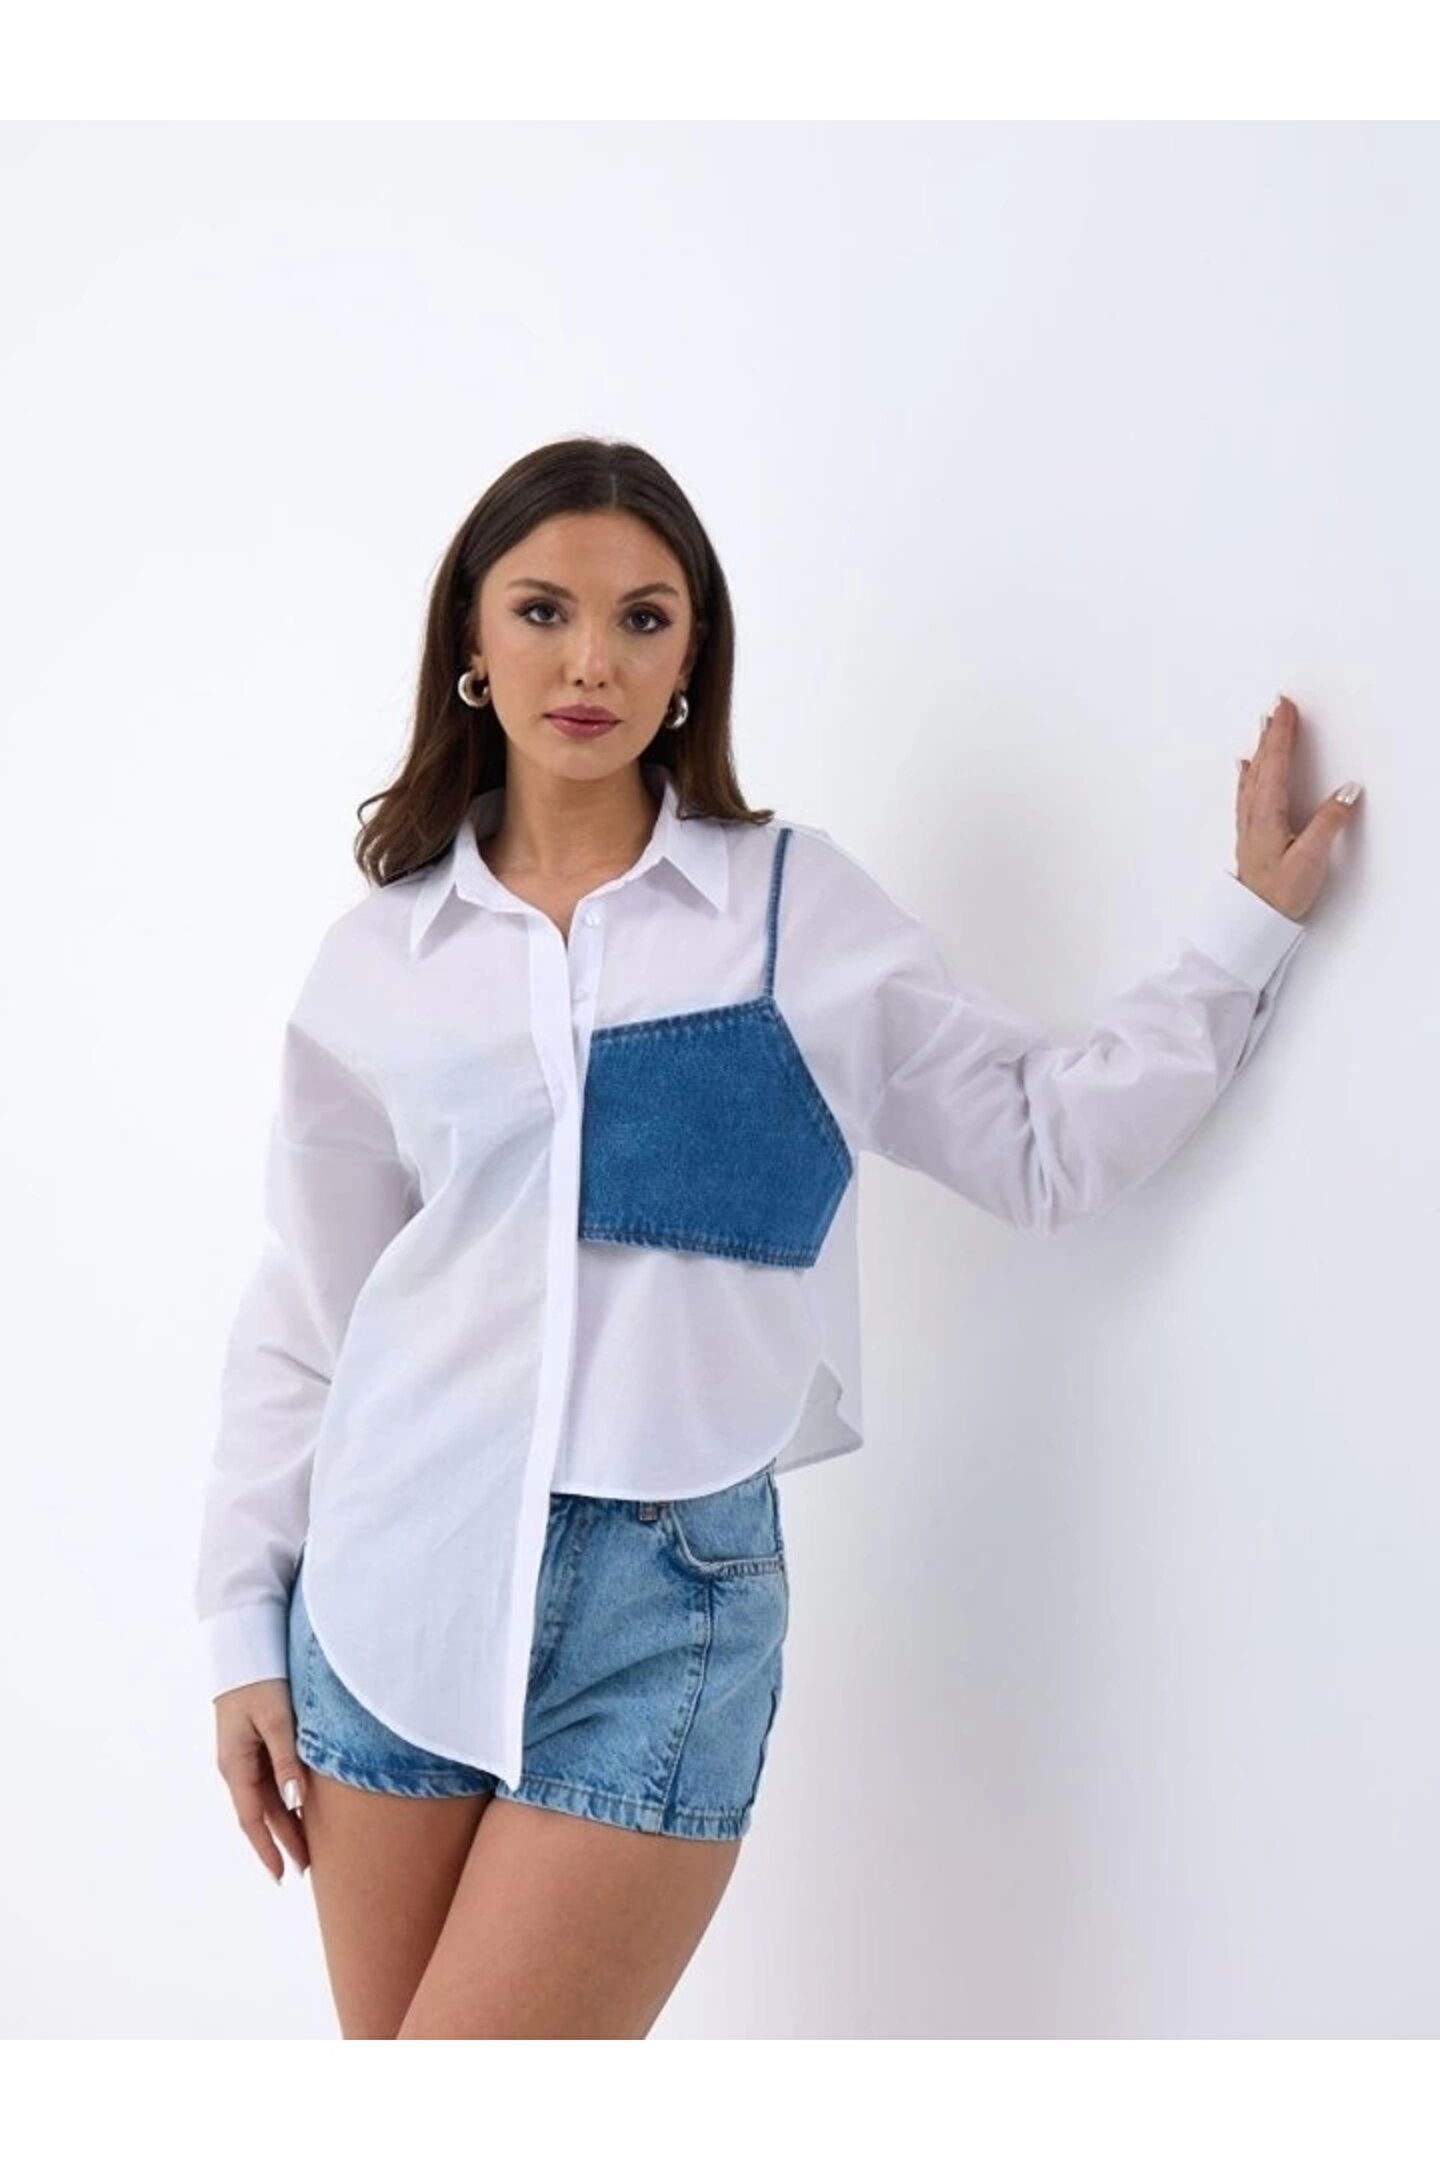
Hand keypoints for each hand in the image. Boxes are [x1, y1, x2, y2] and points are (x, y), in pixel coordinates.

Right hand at [214, 1680, 311, 1884]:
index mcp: (235, 1765)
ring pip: (266, 1799)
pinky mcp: (254, 1744)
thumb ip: (286, 1760)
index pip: (251, 1819)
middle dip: (282, 1842)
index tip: (282, 1875)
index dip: (268, 1848)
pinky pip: (269, 1781)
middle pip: (261, 1813)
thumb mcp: (277, 1720)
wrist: (245, 1646)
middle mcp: (236, 1766)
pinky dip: (285, 1800)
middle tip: (307, 1870)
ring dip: (285, 1823)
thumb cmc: (261, 1681)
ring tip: (309, 1847)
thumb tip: (295, 1803)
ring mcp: (244, 1756)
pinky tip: (302, 1809)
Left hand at [1235, 694, 1361, 921]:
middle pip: (1263, 764)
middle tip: (1278, 706)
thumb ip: (1329, 823)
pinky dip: (1248, 773)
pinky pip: (1247, 792)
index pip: (1276, 764)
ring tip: (1264, 725)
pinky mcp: (1250, 834)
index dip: (1283, 735)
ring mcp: (1250, 824)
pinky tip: (1245, 766)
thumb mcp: (1311, 859)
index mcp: (1268, 815)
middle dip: (1272, 733)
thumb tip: (1348, 792)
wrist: (1252, 922)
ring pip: (1254, 775)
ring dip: (1261, 748)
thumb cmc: (1279, 894)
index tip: (1287, 708)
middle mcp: (1254, 815)